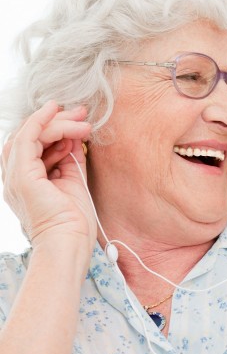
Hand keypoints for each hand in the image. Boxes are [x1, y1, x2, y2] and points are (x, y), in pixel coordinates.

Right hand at [1, 101, 94, 249]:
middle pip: (31, 136)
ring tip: (82, 118)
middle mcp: (16, 177)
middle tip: (82, 112)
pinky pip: (27, 138)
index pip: (35, 145)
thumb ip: (71, 158)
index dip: (57, 128)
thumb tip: (75, 135)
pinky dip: (40, 121)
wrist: (70, 242)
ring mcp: (15, 176)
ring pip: (29, 134)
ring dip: (56, 121)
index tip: (80, 120)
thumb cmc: (74, 220)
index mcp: (27, 181)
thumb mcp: (73, 180)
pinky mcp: (22, 176)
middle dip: (58, 120)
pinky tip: (55, 111)